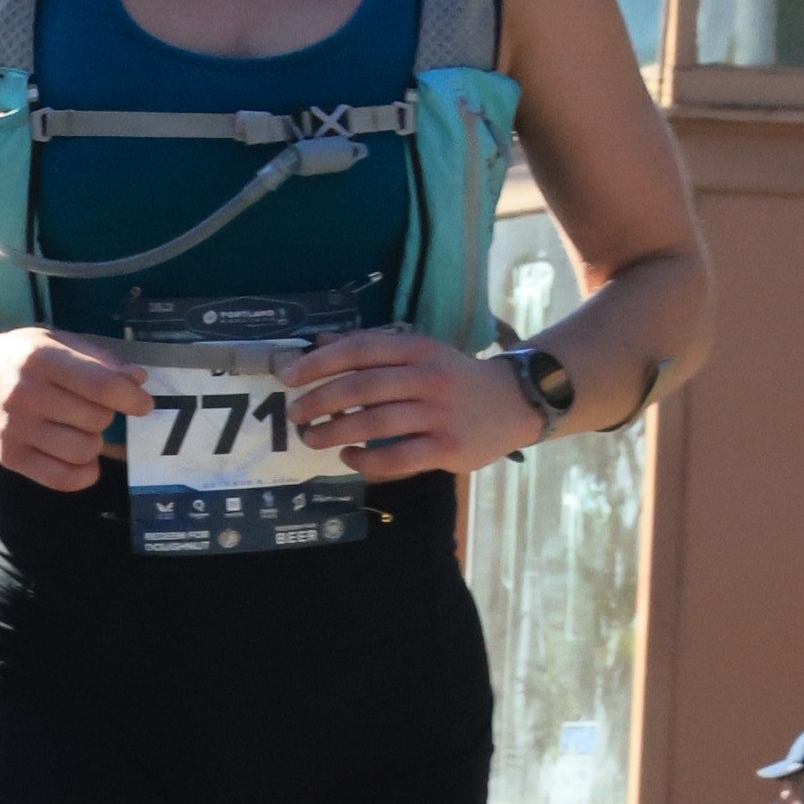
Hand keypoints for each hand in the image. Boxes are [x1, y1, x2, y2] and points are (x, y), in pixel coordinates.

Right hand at [0, 328, 151, 491]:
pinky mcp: (8, 456)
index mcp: (40, 358)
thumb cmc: (16, 357)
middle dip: (105, 416)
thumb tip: (137, 379)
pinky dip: (82, 474)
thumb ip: (97, 359)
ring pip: (82, 450)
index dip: (131, 398)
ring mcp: (15, 428)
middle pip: (96, 419)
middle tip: (92, 409)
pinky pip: (60, 478)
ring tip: (80, 431)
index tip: (142, 404)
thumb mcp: (53, 341)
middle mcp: (26, 393)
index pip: (100, 385)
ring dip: (93, 443)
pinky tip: (83, 463)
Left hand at [285, 332, 533, 481]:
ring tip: (311, 438)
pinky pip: (398, 458)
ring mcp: (440, 414)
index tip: (289, 376)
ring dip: (336, 432)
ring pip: (377, 424)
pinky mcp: (448, 448)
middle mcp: (429, 378)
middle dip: (321, 400)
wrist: (515, 402)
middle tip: (295, 413)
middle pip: (364, 387)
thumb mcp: (419, 353)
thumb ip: (372, 349)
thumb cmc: (455, 377)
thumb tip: (319, 343)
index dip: (321, 362)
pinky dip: (367, 461)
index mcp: (419, 349)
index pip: (361, 350)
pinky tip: (347, 458)